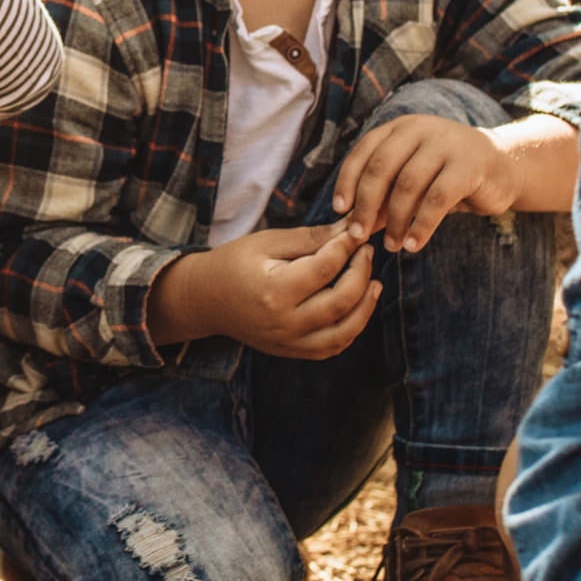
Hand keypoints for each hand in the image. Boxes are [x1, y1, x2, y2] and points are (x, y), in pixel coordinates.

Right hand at [150, 222, 378, 356]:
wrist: (206, 300)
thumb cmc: (235, 263)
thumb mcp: (268, 242)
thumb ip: (311, 238)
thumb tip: (350, 229)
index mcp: (274, 290)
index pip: (325, 267)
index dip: (347, 246)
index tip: (356, 232)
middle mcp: (283, 322)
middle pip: (341, 301)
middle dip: (362, 273)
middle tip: (367, 252)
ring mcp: (288, 342)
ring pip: (344, 332)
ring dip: (366, 307)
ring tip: (374, 283)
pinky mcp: (291, 351)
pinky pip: (332, 347)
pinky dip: (352, 329)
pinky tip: (358, 307)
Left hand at [333, 114, 518, 251]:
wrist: (504, 168)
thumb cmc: (447, 176)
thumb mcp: (413, 181)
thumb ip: (385, 196)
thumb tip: (352, 225)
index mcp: (401, 128)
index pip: (364, 151)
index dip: (347, 181)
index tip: (340, 211)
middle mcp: (421, 129)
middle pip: (381, 167)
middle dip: (366, 205)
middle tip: (359, 235)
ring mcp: (446, 144)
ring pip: (408, 185)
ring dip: (394, 220)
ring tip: (391, 246)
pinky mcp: (470, 165)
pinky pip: (437, 199)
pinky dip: (421, 225)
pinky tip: (414, 244)